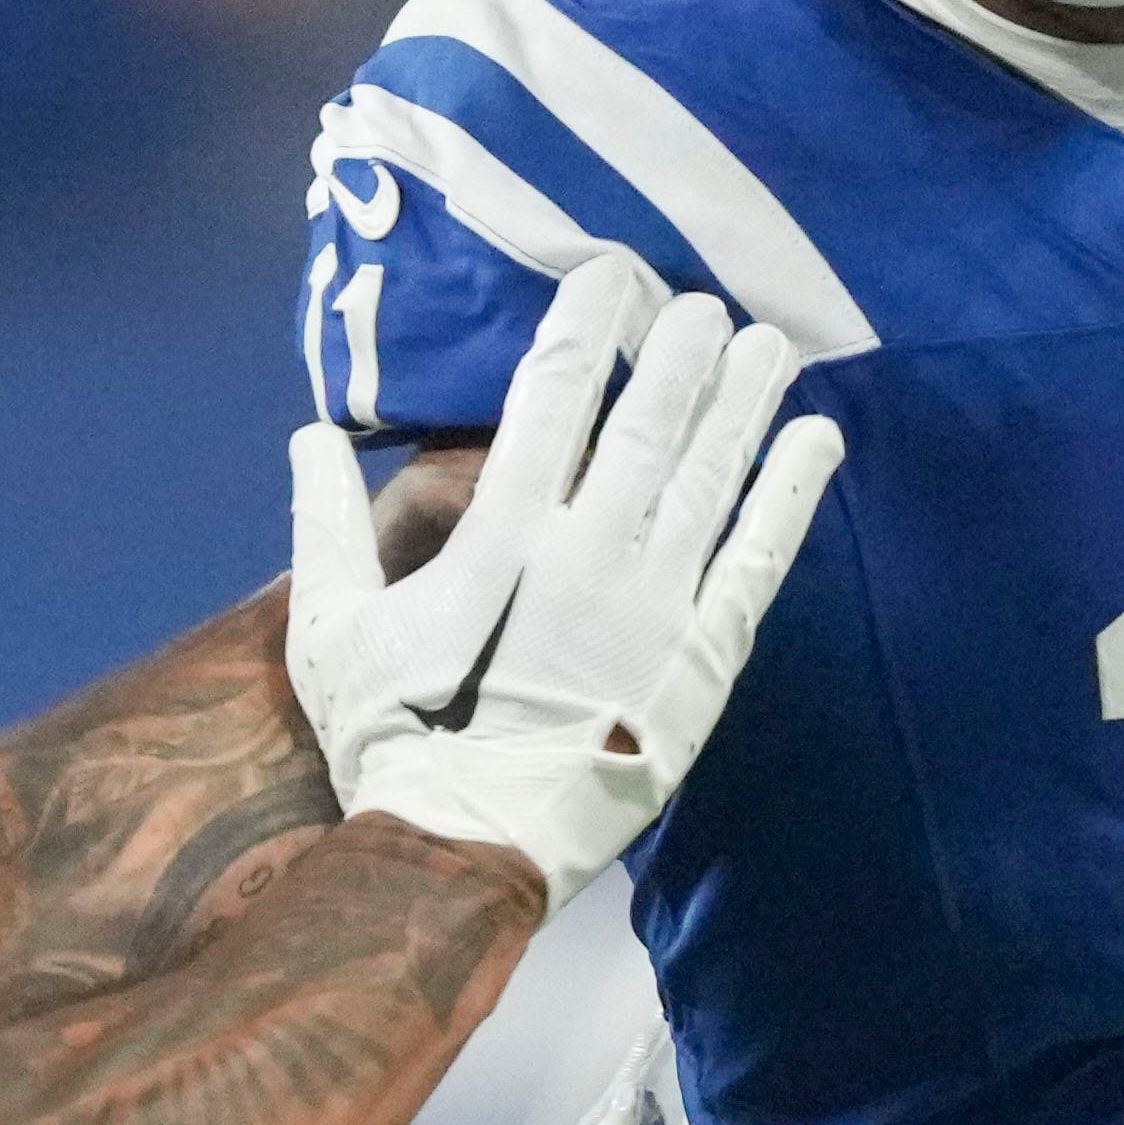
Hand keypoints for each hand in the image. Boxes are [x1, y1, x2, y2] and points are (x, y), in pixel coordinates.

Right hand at [287, 257, 842, 910]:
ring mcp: (655, 605)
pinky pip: (760, 559)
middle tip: (702, 303)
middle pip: (648, 425)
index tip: (609, 278)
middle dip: (678, 355)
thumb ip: (324, 526)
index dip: (584, 329)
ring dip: (744, 402)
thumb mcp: (331, 628)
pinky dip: (791, 494)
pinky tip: (815, 438)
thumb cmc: (391, 737)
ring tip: (769, 343)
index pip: (550, 402)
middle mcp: (589, 554)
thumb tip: (308, 437)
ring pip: (712, 478)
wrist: (466, 846)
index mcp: (503, 536)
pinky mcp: (704, 658)